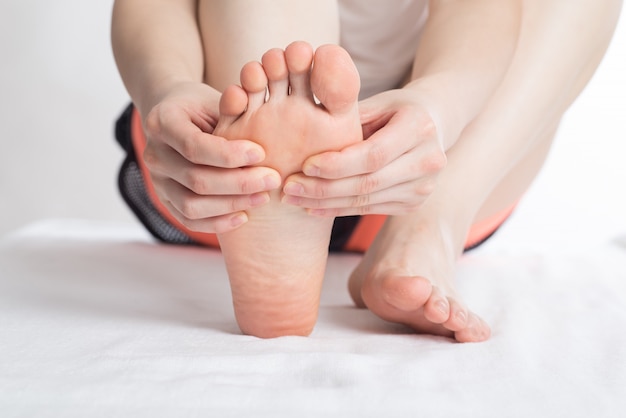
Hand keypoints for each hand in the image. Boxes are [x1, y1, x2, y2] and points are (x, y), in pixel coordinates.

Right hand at [141, 82, 280, 232]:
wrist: (178, 117)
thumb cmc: (204, 107)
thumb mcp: (217, 101)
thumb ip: (234, 111)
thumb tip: (260, 120)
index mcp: (162, 122)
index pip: (194, 146)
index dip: (229, 155)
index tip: (261, 154)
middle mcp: (153, 155)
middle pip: (195, 179)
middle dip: (239, 183)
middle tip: (272, 179)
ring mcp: (157, 181)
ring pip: (191, 205)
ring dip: (231, 204)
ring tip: (263, 197)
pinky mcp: (166, 200)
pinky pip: (188, 220)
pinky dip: (217, 223)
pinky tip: (244, 216)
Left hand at [282, 89, 446, 215]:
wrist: (434, 124)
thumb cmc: (396, 108)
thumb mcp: (377, 102)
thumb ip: (348, 115)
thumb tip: (304, 125)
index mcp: (419, 127)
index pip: (373, 154)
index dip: (337, 164)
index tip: (305, 165)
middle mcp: (429, 161)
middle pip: (368, 182)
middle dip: (324, 188)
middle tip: (289, 187)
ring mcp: (424, 187)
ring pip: (366, 200)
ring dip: (326, 203)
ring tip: (294, 199)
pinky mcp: (414, 203)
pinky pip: (369, 208)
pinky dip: (338, 210)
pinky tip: (313, 207)